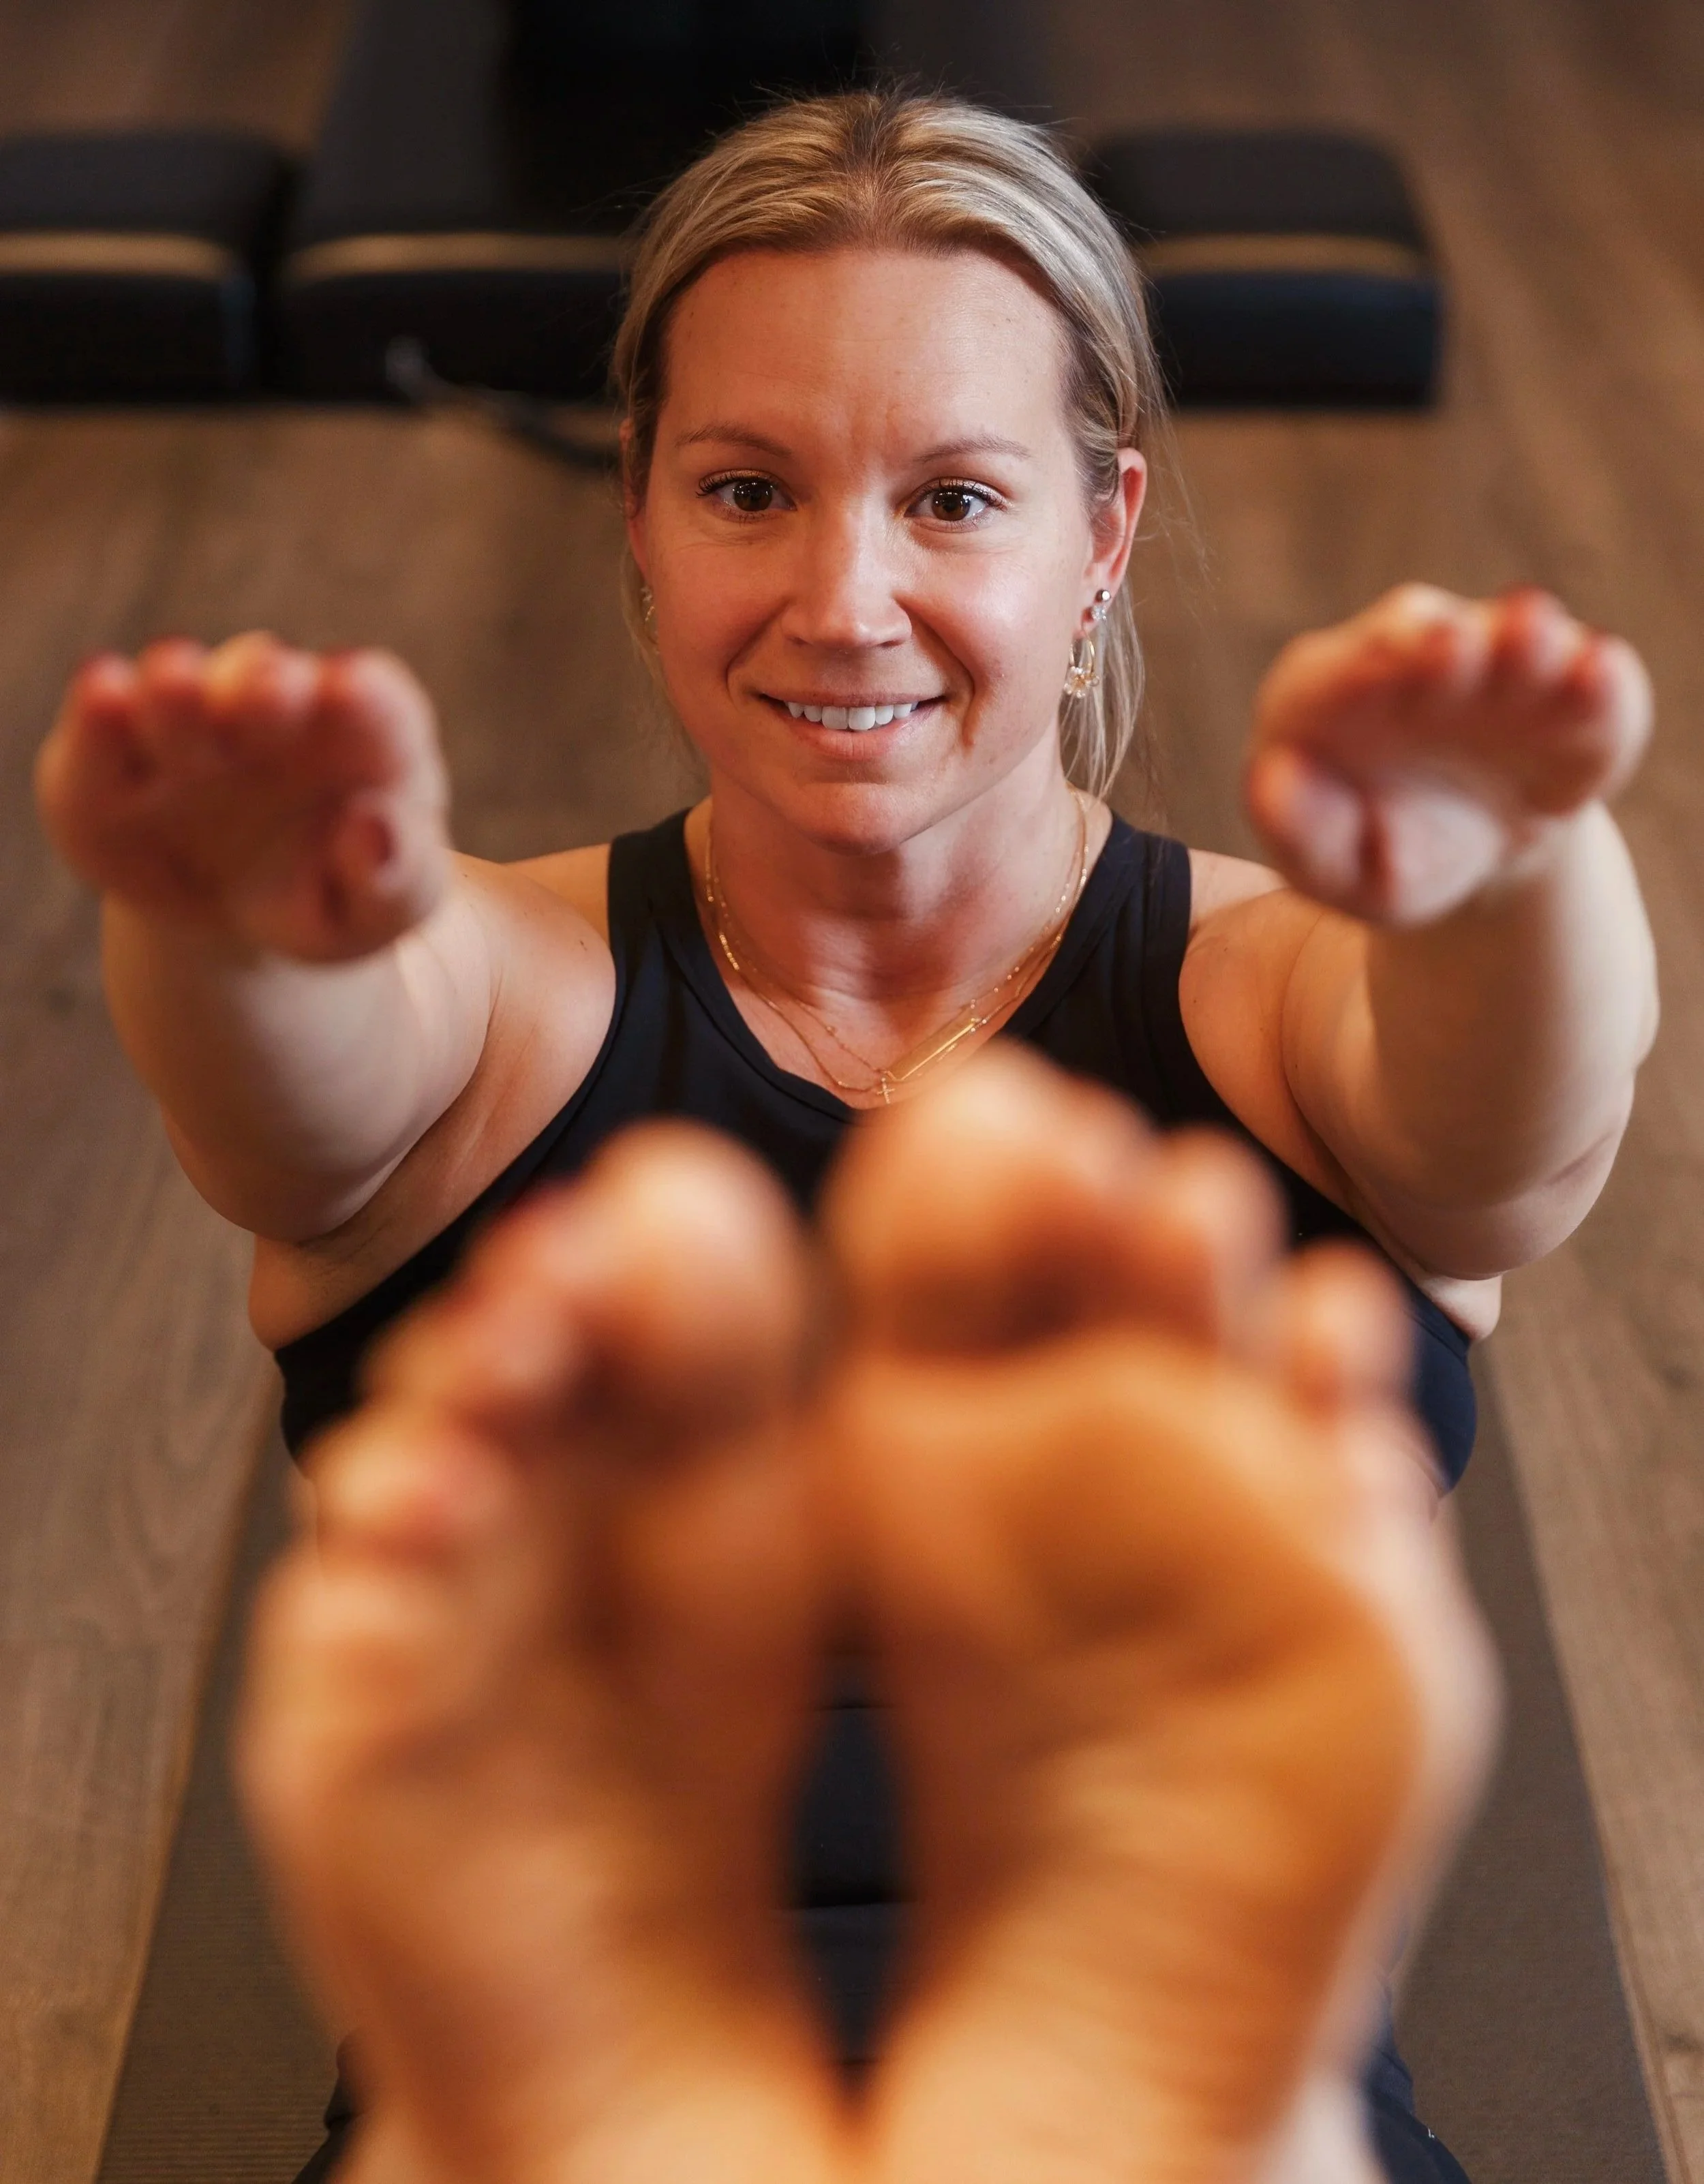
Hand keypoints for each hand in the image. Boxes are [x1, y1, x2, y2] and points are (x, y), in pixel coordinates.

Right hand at [36, 634, 452, 961]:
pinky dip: (96, 721)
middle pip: (267, 678)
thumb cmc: (334, 896)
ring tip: (176, 686)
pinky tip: (102, 693)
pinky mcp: (102, 770)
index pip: (375, 701)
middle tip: (272, 690)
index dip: (366, 694)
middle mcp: (268, 708)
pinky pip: (96, 741)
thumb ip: (397, 880)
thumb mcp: (383, 909)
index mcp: (360, 734)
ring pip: (177, 693)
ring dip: (177, 690)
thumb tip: (372, 829)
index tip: (355, 690)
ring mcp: (182, 728)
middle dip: (264, 684)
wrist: (234, 922)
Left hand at [1244, 584, 1652, 924]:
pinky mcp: (1573, 701)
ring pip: (1514, 638)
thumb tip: (1272, 779)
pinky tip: (1602, 671)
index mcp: (1329, 694)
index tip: (1376, 668)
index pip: (1330, 674)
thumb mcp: (1329, 866)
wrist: (1458, 858)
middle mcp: (1414, 658)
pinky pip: (1595, 687)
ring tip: (1532, 640)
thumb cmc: (1369, 854)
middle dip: (1438, 643)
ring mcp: (1499, 667)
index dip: (1354, 671)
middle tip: (1449, 647)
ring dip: (1525, 639)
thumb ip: (1299, 831)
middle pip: (1422, 633)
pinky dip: (1604, 682)